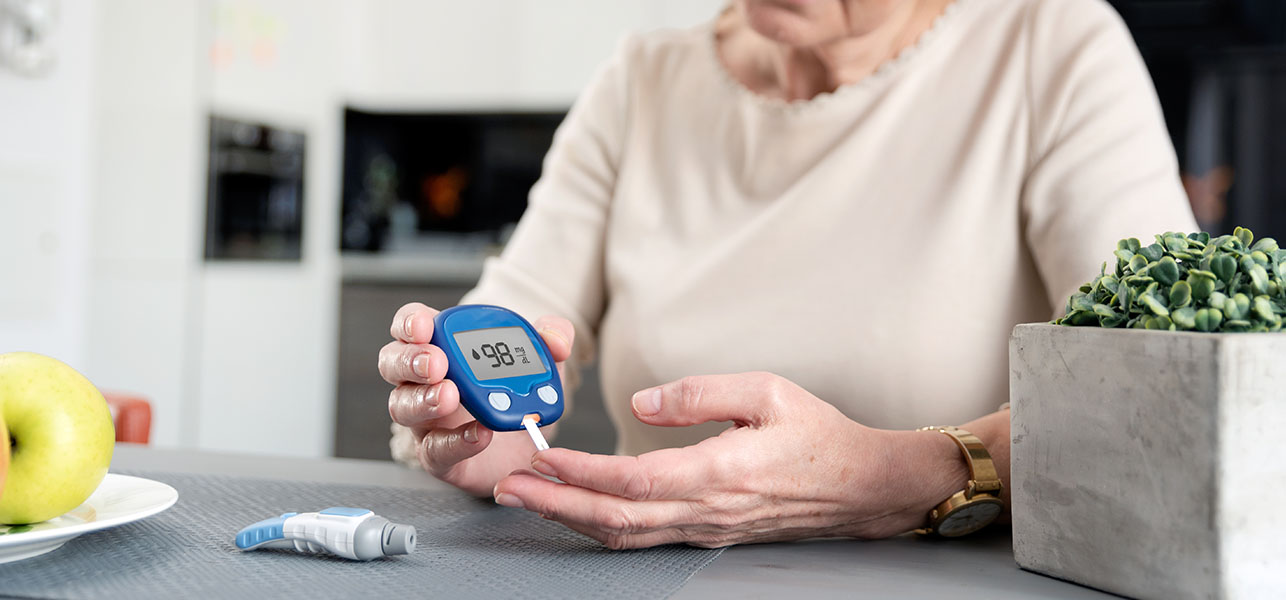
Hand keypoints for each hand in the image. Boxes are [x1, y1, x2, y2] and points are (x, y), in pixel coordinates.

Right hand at [379, 302, 574, 495]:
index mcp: (441, 345)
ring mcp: (425, 419)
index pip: (409, 325)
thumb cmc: (517, 388)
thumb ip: (551, 337)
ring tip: (450, 397)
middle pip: (392, 363)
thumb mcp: (540, 355)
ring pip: (402, 406)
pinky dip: (455, 442)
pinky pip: (434, 450)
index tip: (426, 326)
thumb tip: (556, 341)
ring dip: (424, 400)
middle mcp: (423, 380)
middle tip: (437, 364)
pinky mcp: (438, 456)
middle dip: (411, 360)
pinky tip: (478, 434)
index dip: (410, 323)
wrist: (526, 439)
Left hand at [492, 372, 969, 548]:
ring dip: (571, 519)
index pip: (631, 479)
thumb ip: (698, 392)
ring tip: (530, 500)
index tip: (541, 457)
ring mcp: (705, 529)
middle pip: (614, 517)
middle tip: (508, 489)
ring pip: (624, 535)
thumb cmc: (819, 435)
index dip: (578, 472)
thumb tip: (642, 401)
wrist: (863, 486)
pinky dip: (603, 527)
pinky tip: (579, 514)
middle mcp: (706, 510)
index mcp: (718, 471)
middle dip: (554, 504)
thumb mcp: (766, 390)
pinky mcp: (708, 534)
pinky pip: (645, 537)